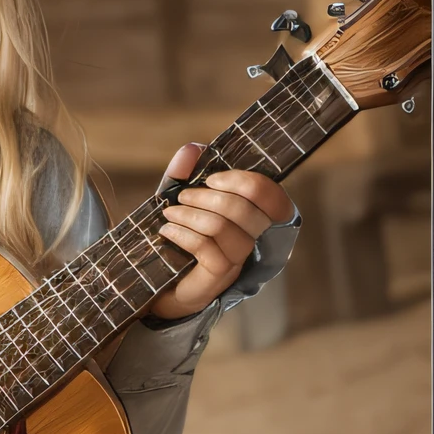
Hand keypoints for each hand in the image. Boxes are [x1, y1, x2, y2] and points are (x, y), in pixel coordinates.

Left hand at [148, 143, 294, 319]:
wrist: (159, 285)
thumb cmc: (177, 238)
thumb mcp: (179, 201)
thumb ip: (185, 174)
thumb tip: (193, 148)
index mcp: (252, 219)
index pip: (274, 199)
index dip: (245, 182)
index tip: (211, 179)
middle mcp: (252, 242)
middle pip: (246, 210)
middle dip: (209, 196)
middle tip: (182, 196)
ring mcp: (236, 263)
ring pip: (224, 229)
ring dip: (192, 214)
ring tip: (170, 213)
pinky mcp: (216, 279)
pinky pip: (207, 249)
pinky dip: (183, 234)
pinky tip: (167, 230)